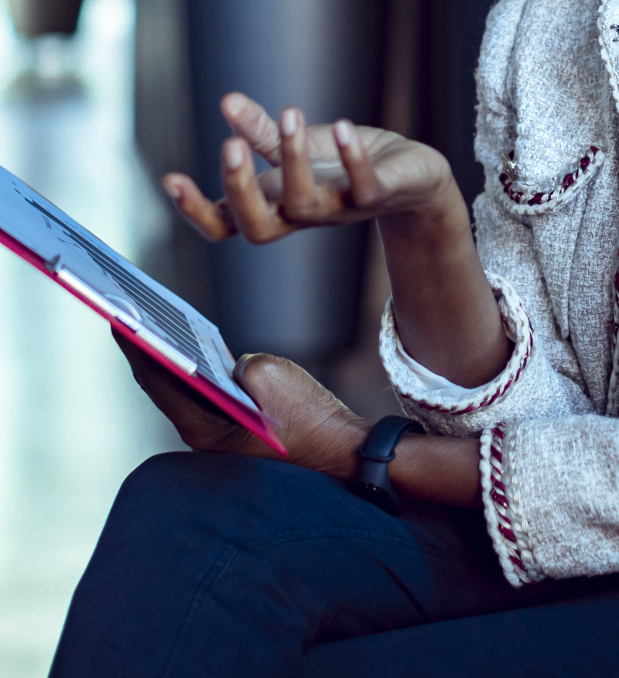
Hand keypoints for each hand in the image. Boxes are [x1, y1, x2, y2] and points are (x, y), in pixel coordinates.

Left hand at [114, 330, 368, 477]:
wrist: (348, 457)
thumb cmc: (311, 423)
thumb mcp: (270, 374)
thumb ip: (240, 361)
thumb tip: (234, 366)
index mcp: (204, 428)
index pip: (157, 379)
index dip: (134, 345)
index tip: (116, 317)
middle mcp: (206, 437)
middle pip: (168, 386)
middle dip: (150, 351)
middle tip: (132, 315)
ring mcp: (224, 438)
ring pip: (190, 393)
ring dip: (176, 362)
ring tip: (161, 327)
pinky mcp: (243, 433)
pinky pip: (214, 399)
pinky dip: (203, 375)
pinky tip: (203, 352)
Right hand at [163, 92, 455, 243]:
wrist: (413, 179)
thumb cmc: (347, 165)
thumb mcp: (300, 146)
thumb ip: (262, 132)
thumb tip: (227, 103)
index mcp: (276, 204)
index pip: (225, 223)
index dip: (196, 210)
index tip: (171, 178)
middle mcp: (302, 215)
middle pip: (257, 226)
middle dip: (239, 188)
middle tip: (229, 146)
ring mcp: (339, 209)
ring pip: (306, 204)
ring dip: (294, 158)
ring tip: (290, 112)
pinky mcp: (379, 197)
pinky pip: (363, 187)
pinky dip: (352, 158)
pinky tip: (344, 126)